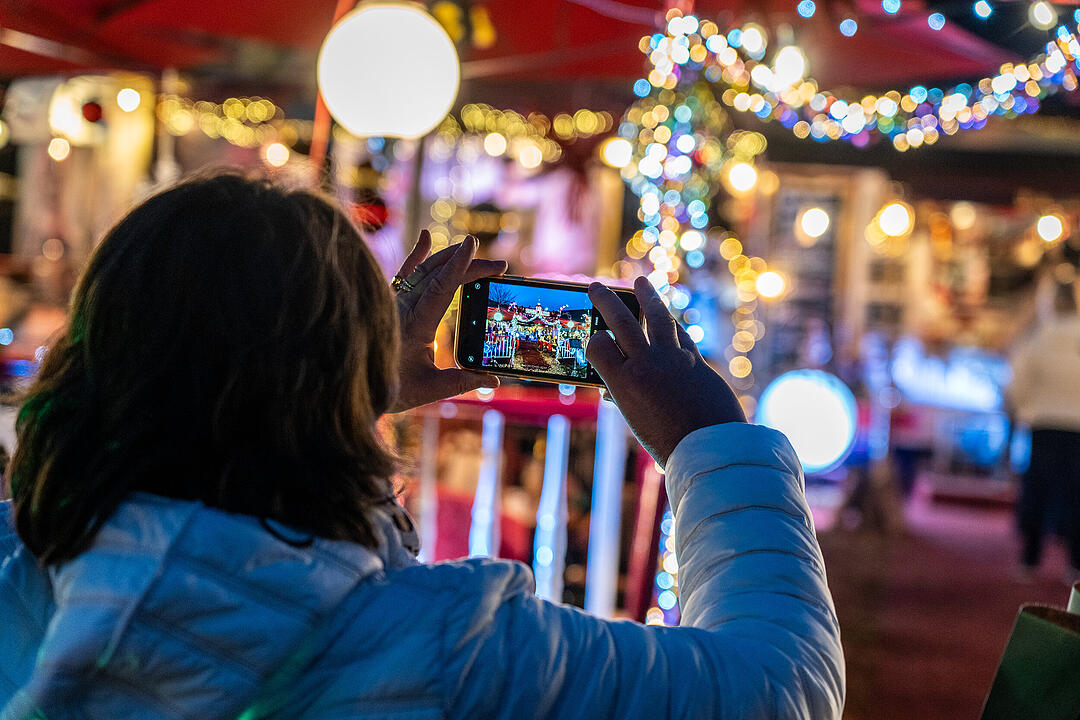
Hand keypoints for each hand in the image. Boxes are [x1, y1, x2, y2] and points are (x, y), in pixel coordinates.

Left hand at [389, 231, 507, 412]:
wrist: (353, 383)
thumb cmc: (391, 388)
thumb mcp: (430, 388)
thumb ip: (463, 382)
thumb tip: (494, 379)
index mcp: (414, 323)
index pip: (440, 286)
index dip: (459, 265)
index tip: (473, 244)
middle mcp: (402, 306)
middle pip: (438, 274)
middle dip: (469, 264)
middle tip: (498, 266)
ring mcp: (394, 301)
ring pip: (422, 269)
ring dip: (449, 258)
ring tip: (473, 250)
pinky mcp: (389, 301)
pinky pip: (404, 273)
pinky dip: (416, 255)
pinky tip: (426, 237)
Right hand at [586, 276, 745, 466]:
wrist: (713, 450)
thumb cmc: (669, 444)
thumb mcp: (635, 422)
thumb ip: (623, 398)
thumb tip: (612, 388)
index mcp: (623, 384)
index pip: (598, 346)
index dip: (592, 341)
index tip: (592, 339)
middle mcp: (646, 364)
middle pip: (621, 321)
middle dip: (606, 301)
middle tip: (595, 286)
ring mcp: (674, 358)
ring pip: (657, 316)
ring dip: (647, 296)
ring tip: (639, 282)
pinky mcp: (697, 360)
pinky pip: (681, 333)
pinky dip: (671, 323)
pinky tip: (667, 316)